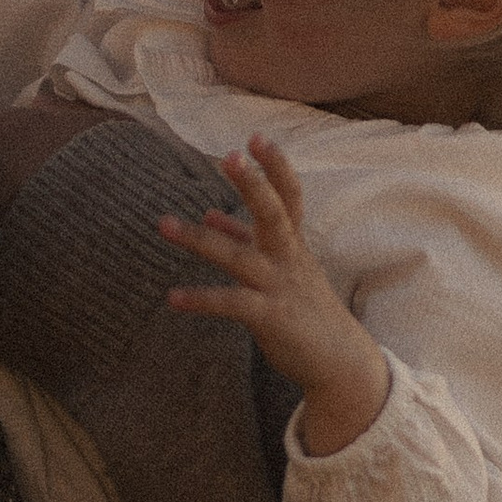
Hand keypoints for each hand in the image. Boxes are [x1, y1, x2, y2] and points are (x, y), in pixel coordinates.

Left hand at [160, 139, 390, 453]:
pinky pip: (231, 304)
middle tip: (229, 156)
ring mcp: (281, 287)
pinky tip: (173, 297)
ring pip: (238, 256)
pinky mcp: (271, 317)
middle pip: (274, 213)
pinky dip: (201, 298)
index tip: (255, 137)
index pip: (290, 196)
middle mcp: (290, 259)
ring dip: (198, 239)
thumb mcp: (281, 269)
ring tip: (162, 223)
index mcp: (293, 244)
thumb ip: (246, 239)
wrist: (340, 364)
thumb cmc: (306, 312)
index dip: (275, 166)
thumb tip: (211, 215)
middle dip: (252, 184)